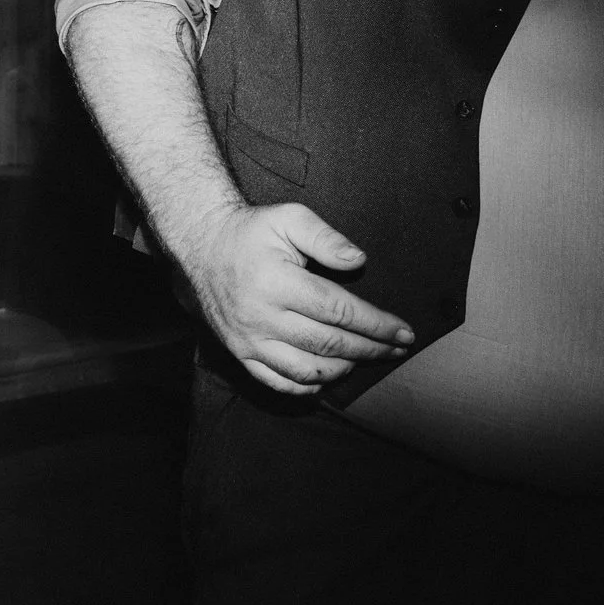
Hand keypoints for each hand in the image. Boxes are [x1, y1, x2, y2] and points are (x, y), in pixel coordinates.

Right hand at [177, 203, 415, 395]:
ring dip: (343, 369)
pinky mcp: (237, 351)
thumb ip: (326, 237)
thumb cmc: (249, 231)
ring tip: (364, 358)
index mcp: (276, 282)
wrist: (199, 245)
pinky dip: (306, 386)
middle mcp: (261, 316)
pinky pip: (276, 381)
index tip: (404, 332)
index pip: (339, 312)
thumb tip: (358, 261)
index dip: (377, 325)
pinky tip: (325, 377)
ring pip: (306, 369)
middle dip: (371, 349)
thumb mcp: (288, 218)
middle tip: (398, 349)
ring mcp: (247, 338)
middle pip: (329, 343)